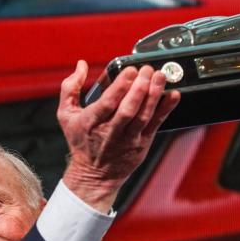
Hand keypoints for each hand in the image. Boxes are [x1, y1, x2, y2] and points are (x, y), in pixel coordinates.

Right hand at [57, 60, 179, 211]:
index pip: (107, 103)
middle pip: (128, 109)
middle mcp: (110, 132)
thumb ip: (70, 88)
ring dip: (154, 95)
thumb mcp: (66, 115)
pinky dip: (166, 109)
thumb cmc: (81, 141)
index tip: (130, 71)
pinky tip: (173, 95)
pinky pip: (156, 124)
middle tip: (147, 70)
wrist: (94, 175)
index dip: (120, 87)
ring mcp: (128, 139)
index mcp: (91, 122)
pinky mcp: (142, 144)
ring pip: (144, 116)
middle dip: (140, 88)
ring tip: (160, 76)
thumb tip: (81, 65)